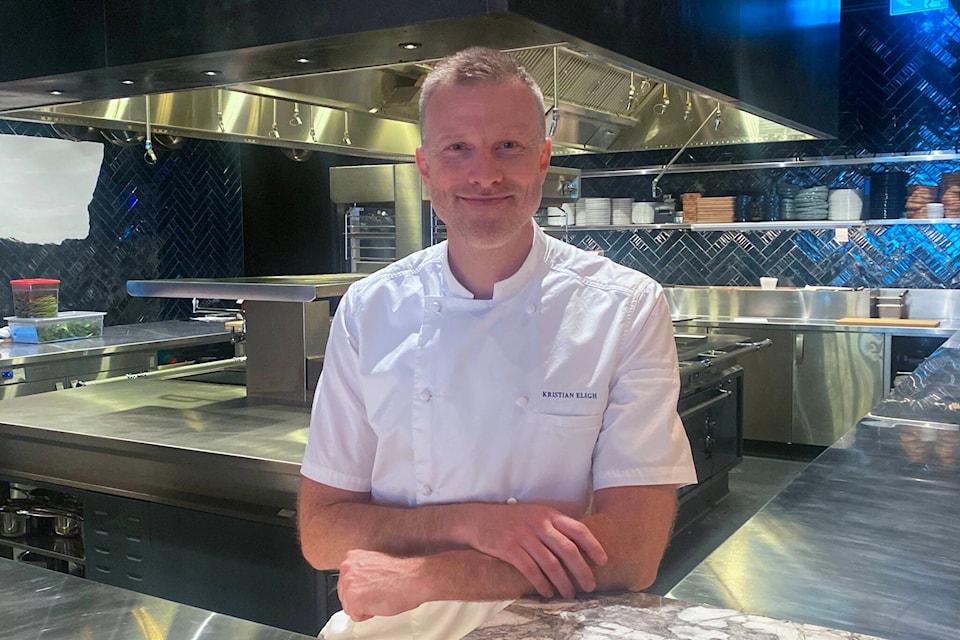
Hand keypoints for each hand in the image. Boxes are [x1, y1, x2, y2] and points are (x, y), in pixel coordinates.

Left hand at [337, 550, 425, 620]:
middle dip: (360, 598)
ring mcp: (349, 583)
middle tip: (377, 593)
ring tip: (380, 596)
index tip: (371, 588)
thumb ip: (361, 572)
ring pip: (349, 607)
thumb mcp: (374, 565)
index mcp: (352, 558)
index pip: (346, 583)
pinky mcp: (353, 599)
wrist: (413, 578)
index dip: (361, 589)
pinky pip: (357, 616)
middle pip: (345, 595)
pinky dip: (369, 614)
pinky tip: (380, 602)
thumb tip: (358, 582)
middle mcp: (347, 568)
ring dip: (365, 606)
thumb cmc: (401, 573)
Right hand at [459, 503, 607, 598]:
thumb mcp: (534, 515)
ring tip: (569, 593)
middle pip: (568, 550)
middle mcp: (538, 523)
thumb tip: (577, 545)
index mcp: (548, 514)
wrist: (477, 519)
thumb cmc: (510, 520)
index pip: (578, 529)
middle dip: (582, 570)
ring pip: (551, 563)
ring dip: (563, 582)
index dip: (593, 545)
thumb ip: (553, 526)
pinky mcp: (509, 548)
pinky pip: (530, 570)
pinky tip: (547, 592)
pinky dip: (541, 583)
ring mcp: (523, 535)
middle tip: (590, 586)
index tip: (602, 561)